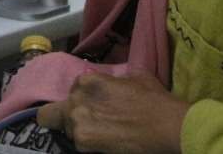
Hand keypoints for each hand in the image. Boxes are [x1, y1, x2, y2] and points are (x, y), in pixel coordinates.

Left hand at [37, 72, 187, 153]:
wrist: (167, 126)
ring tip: (101, 134)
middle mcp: (77, 98)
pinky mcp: (84, 141)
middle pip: (55, 112)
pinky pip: (78, 144)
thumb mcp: (133, 78)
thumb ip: (113, 80)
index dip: (83, 99)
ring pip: (66, 130)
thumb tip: (110, 83)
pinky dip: (89, 145)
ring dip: (79, 132)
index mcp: (87, 80)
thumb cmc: (154, 100)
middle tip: (90, 124)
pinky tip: (105, 143)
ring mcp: (78, 120)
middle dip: (70, 117)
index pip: (72, 90)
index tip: (94, 107)